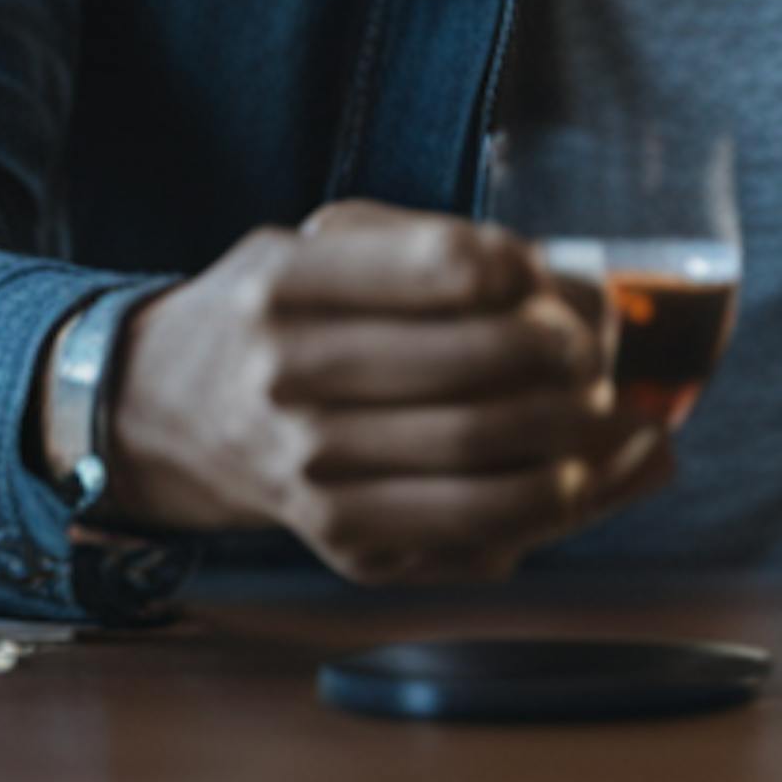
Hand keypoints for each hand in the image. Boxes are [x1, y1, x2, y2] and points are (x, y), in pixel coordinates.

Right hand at [97, 200, 673, 582]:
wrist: (172, 414)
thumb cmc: (277, 314)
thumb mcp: (319, 242)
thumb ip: (433, 247)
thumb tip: (578, 288)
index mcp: (285, 284)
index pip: (445, 267)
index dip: (524, 270)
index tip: (542, 276)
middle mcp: (287, 378)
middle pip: (477, 367)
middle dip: (567, 355)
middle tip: (594, 350)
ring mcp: (310, 469)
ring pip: (485, 455)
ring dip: (577, 433)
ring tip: (609, 411)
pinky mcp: (343, 539)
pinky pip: (473, 527)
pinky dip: (553, 503)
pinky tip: (592, 474)